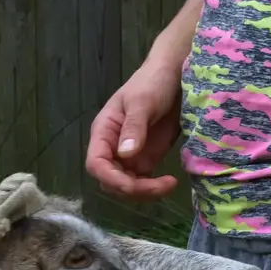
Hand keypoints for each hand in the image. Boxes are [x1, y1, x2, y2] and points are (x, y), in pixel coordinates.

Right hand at [85, 64, 182, 200]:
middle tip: (162, 185)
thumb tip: (124, 154)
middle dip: (133, 189)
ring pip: (127, 187)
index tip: (133, 184)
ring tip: (170, 184)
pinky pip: (143, 183)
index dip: (111, 178)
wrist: (174, 77)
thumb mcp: (142, 101)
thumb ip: (133, 127)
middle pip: (111, 182)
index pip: (96, 164)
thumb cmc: (153, 83)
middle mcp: (113, 148)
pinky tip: (170, 183)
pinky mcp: (146, 160)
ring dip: (145, 193)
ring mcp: (129, 156)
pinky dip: (153, 189)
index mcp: (104, 132)